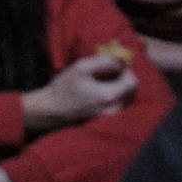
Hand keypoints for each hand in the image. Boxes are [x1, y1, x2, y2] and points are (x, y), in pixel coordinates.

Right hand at [22, 53, 136, 133]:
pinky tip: (98, 92)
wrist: (49, 110)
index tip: (114, 66)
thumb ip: (104, 62)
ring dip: (118, 88)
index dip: (126, 71)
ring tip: (102, 82)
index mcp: (109, 95)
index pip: (132, 82)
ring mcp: (108, 116)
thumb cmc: (63, 87)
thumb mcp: (81, 68)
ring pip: (124, 99)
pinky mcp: (103, 119)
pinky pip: (116, 105)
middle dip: (122, 79)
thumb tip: (121, 61)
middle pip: (130, 91)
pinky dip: (112, 97)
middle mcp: (113, 108)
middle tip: (108, 73)